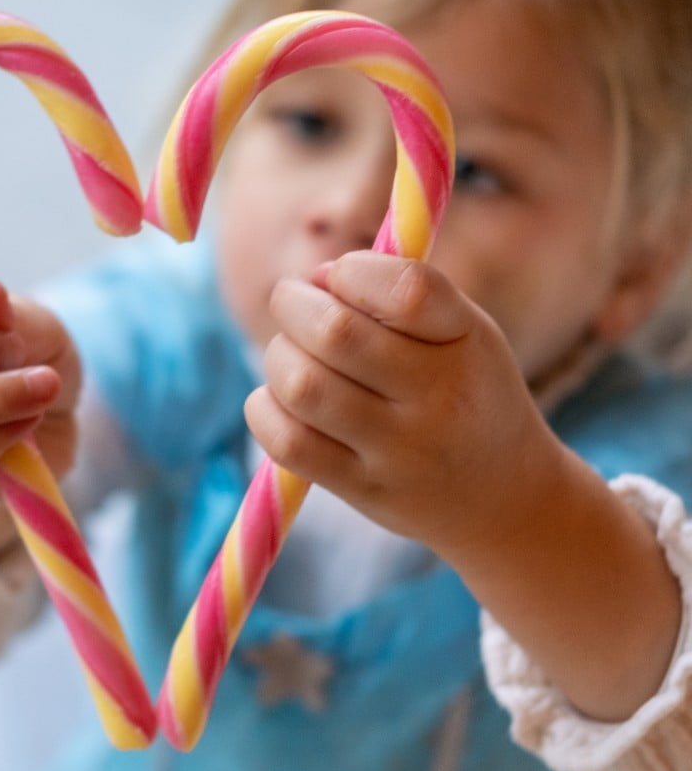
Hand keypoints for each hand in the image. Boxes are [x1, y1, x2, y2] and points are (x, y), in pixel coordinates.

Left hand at [244, 251, 559, 556]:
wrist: (504, 498)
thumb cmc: (464, 390)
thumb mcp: (461, 330)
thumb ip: (393, 294)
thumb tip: (314, 279)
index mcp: (466, 339)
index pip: (406, 289)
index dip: (352, 271)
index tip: (339, 277)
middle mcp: (439, 397)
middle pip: (335, 334)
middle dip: (292, 304)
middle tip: (291, 303)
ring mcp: (400, 451)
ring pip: (302, 386)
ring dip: (278, 357)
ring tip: (290, 354)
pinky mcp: (365, 490)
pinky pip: (289, 443)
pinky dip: (265, 410)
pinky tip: (280, 399)